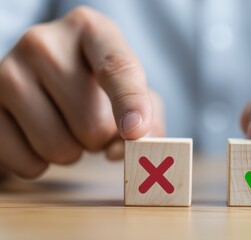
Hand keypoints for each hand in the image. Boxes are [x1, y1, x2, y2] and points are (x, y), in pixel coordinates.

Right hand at [0, 7, 164, 177]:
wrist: (44, 81)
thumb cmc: (97, 86)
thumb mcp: (133, 89)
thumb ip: (148, 118)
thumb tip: (125, 149)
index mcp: (91, 30)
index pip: (116, 67)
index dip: (129, 102)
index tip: (135, 132)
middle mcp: (44, 42)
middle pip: (90, 122)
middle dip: (100, 138)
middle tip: (92, 123)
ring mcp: (8, 71)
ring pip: (58, 147)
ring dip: (72, 152)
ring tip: (67, 127)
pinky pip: (26, 162)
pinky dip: (41, 163)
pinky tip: (40, 138)